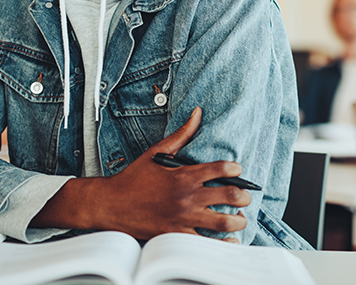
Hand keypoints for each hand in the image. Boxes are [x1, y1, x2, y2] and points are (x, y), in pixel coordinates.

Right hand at [31, 107, 250, 239]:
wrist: (109, 205)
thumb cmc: (133, 179)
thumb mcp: (156, 153)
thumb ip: (181, 134)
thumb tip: (197, 113)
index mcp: (184, 175)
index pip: (222, 169)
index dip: (236, 169)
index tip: (238, 171)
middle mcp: (187, 197)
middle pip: (231, 195)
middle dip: (244, 196)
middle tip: (245, 196)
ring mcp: (183, 218)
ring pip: (224, 221)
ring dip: (238, 220)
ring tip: (240, 218)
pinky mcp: (177, 236)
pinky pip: (207, 242)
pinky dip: (222, 241)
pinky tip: (228, 237)